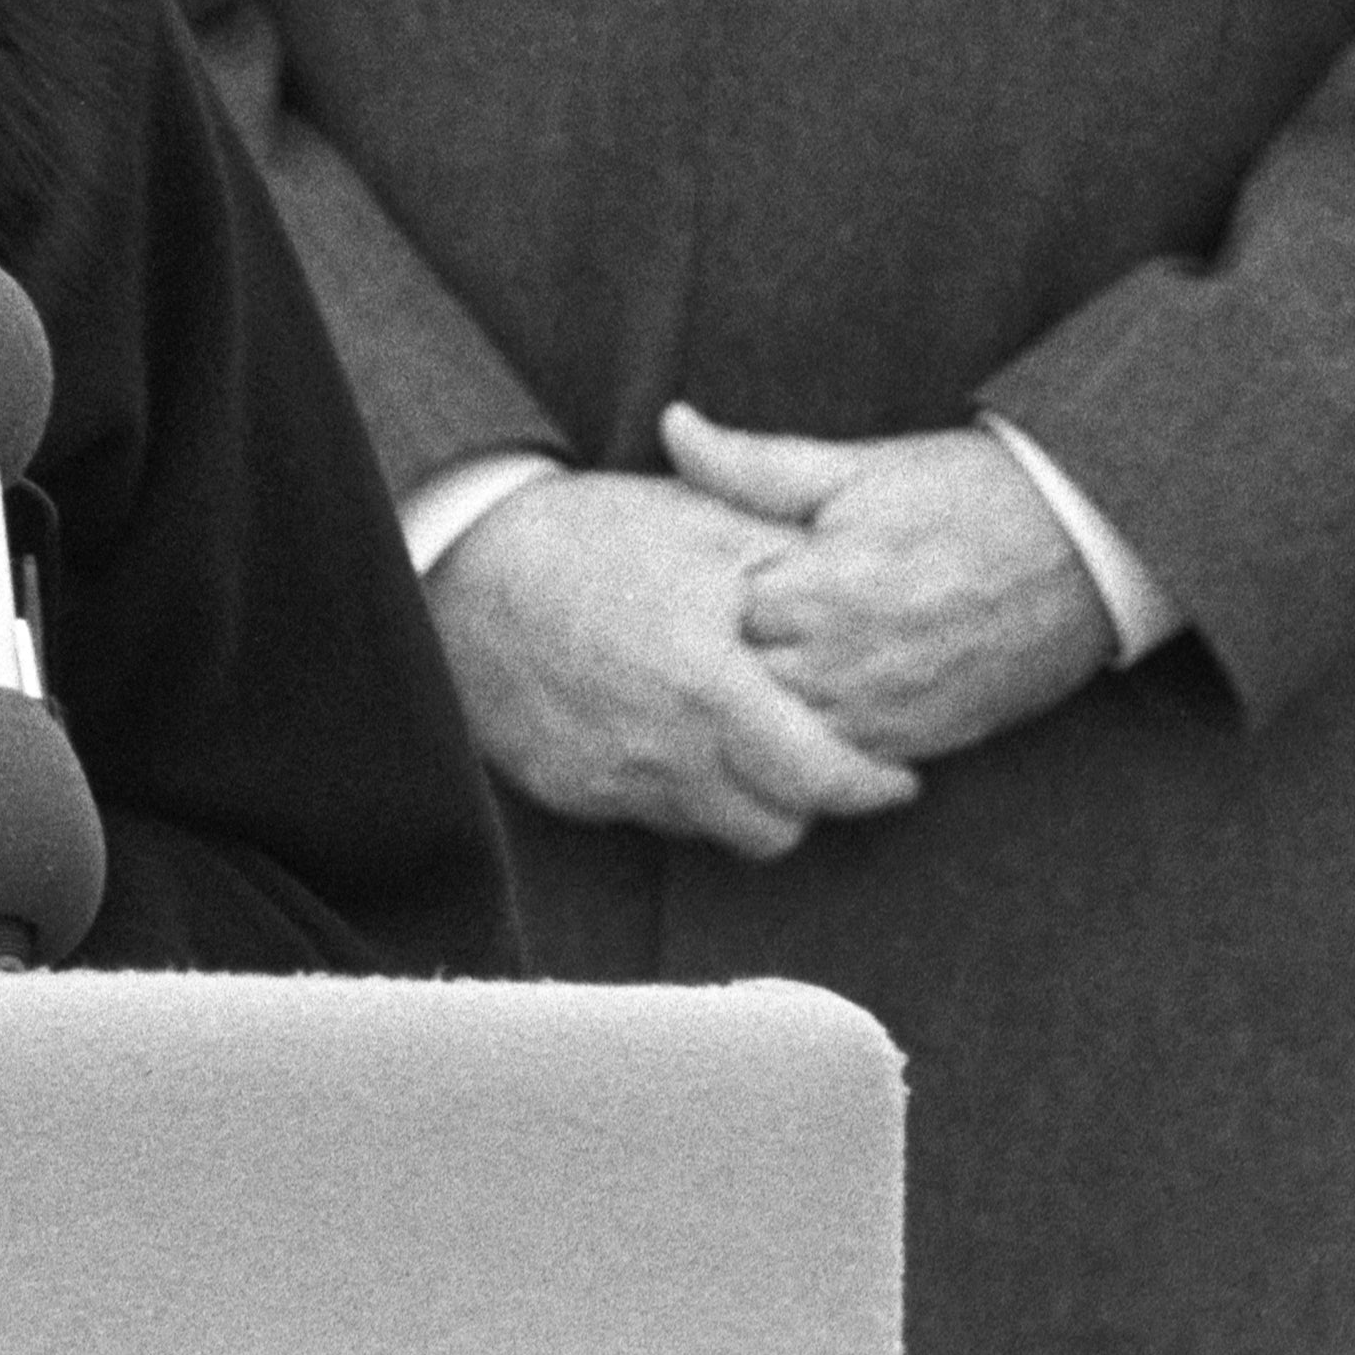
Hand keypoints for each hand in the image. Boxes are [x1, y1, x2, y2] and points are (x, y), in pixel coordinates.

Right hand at [424, 471, 923, 858]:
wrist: (458, 563)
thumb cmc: (586, 535)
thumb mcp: (697, 523)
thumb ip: (786, 566)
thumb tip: (862, 591)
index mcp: (710, 684)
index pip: (821, 779)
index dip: (872, 786)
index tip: (896, 776)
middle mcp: (666, 750)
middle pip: (778, 827)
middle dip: (812, 801)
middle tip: (823, 760)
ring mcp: (614, 778)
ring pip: (717, 830)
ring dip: (747, 800)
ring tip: (752, 747)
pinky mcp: (572, 790)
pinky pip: (652, 815)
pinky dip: (681, 788)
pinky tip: (677, 735)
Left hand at [661, 408, 1114, 769]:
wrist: (1085, 550)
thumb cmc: (964, 496)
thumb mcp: (857, 466)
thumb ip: (755, 464)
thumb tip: (671, 425)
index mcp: (819, 590)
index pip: (714, 619)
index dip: (701, 599)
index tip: (697, 582)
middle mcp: (848, 665)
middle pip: (743, 686)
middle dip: (728, 662)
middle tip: (713, 635)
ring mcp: (888, 714)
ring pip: (789, 737)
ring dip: (773, 707)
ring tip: (765, 667)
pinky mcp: (926, 743)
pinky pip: (846, 768)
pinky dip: (821, 744)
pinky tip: (814, 705)